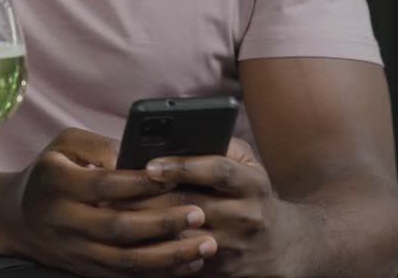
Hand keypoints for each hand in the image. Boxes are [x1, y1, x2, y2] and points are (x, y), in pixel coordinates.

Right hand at [0, 128, 219, 276]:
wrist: (15, 218)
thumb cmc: (49, 173)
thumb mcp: (63, 145)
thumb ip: (99, 145)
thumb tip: (139, 155)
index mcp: (58, 183)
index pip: (105, 184)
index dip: (141, 183)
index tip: (174, 176)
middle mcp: (65, 221)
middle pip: (119, 227)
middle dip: (163, 222)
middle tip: (199, 212)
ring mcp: (76, 251)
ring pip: (127, 260)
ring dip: (170, 255)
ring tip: (204, 244)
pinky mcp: (86, 270)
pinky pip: (127, 276)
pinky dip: (160, 273)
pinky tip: (188, 264)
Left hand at [127, 139, 296, 276]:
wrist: (287, 245)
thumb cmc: (253, 193)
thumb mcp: (248, 164)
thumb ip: (220, 145)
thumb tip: (178, 134)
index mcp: (253, 183)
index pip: (217, 170)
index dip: (183, 167)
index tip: (149, 166)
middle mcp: (248, 216)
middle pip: (191, 206)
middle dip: (148, 199)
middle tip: (110, 191)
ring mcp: (237, 247)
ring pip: (183, 237)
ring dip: (146, 227)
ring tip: (113, 214)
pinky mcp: (225, 272)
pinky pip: (185, 262)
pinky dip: (157, 251)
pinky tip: (131, 241)